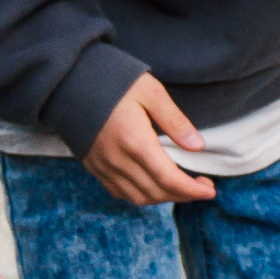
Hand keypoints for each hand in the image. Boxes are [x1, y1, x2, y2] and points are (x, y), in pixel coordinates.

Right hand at [82, 72, 215, 205]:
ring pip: (138, 197)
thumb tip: (197, 146)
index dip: (193, 190)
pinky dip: (140, 195)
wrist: (69, 80)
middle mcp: (118, 160)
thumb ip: (175, 120)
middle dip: (184, 195)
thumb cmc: (113, 81)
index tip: (210, 190)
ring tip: (180, 187)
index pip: (169, 179)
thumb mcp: (151, 91)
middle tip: (201, 187)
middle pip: (156, 192)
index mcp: (135, 141)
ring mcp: (103, 166)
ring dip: (163, 198)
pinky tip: (152, 185)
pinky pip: (119, 192)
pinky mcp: (93, 166)